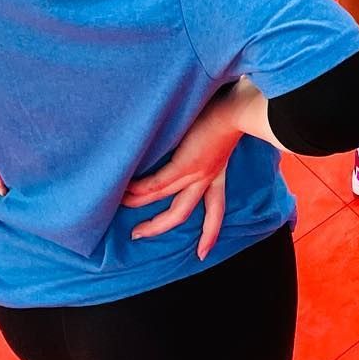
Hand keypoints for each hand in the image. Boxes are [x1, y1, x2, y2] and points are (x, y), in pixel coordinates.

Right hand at [122, 85, 245, 259]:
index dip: (209, 233)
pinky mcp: (184, 165)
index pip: (215, 209)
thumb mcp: (223, 134)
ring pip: (163, 199)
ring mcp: (194, 174)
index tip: (204, 253)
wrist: (239, 106)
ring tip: (119, 203)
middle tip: (137, 235)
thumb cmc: (232, 109)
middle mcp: (206, 178)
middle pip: (181, 213)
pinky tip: (126, 189)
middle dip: (158, 227)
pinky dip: (140, 189)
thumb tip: (200, 134)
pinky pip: (156, 184)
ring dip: (139, 203)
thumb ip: (209, 141)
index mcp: (217, 173)